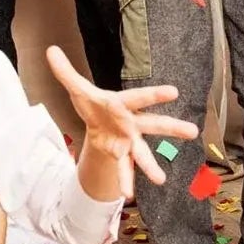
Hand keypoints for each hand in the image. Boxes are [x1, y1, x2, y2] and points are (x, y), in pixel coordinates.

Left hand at [46, 45, 197, 199]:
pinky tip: (127, 194)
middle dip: (172, 128)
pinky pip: (124, 169)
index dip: (155, 95)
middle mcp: (132, 122)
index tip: (174, 92)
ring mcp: (129, 141)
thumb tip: (51, 50)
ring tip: (160, 180)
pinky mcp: (122, 155)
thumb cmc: (94, 105)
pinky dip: (126, 180)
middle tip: (193, 131)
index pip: (139, 97)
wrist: (96, 125)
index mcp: (122, 103)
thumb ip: (66, 72)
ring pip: (143, 152)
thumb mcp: (78, 89)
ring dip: (151, 166)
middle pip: (154, 124)